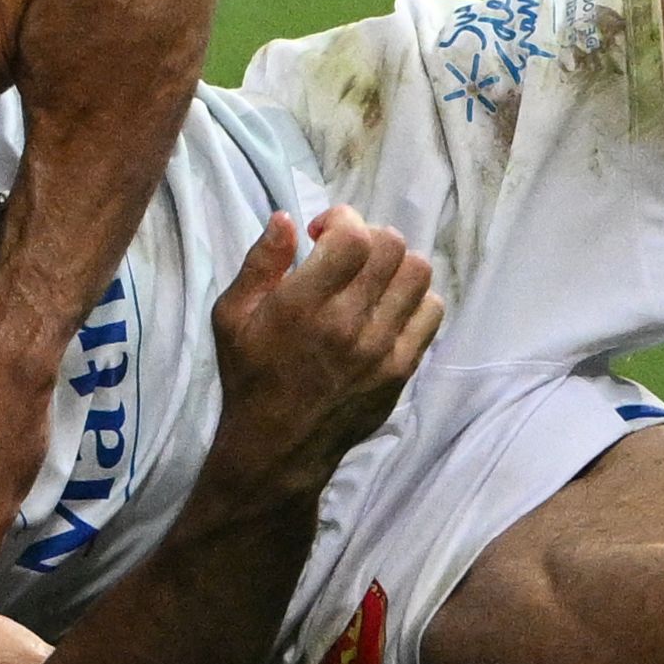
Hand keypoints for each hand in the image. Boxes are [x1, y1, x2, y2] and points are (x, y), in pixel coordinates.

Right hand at [200, 210, 438, 505]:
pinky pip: (431, 312)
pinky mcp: (401, 369)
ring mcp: (382, 347)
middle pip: (390, 246)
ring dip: (394, 264)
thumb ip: (260, 262)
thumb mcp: (232, 316)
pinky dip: (414, 299)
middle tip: (346, 256)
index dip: (341, 220)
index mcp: (303, 304)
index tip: (321, 235)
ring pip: (418, 273)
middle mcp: (348, 322)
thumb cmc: (250, 376)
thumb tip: (286, 218)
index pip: (353, 236)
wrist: (278, 445)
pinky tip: (387, 309)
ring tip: (371, 280)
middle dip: (367, 237)